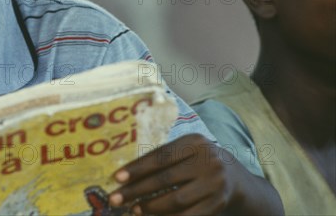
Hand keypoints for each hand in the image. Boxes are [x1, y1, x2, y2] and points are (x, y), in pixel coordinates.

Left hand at [109, 134, 243, 215]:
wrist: (235, 178)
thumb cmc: (198, 161)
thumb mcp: (187, 150)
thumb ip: (164, 157)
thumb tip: (126, 175)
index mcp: (195, 142)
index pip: (161, 156)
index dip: (137, 168)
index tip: (117, 178)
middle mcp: (208, 160)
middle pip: (165, 178)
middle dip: (137, 190)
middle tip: (116, 199)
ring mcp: (215, 183)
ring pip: (176, 200)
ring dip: (150, 207)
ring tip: (133, 209)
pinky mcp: (218, 203)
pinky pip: (188, 215)